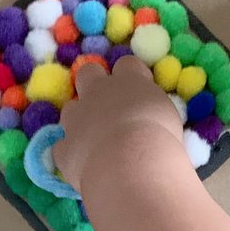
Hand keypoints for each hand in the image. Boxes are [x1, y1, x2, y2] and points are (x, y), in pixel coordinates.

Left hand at [53, 56, 183, 191]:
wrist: (131, 165)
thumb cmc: (159, 140)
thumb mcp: (167, 118)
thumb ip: (152, 111)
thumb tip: (148, 118)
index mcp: (128, 81)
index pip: (127, 65)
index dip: (130, 75)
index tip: (139, 90)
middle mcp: (98, 93)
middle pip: (88, 73)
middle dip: (94, 84)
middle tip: (107, 105)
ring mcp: (77, 119)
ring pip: (70, 109)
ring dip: (79, 119)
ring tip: (94, 139)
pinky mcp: (64, 147)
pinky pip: (62, 147)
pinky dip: (72, 154)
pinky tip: (83, 165)